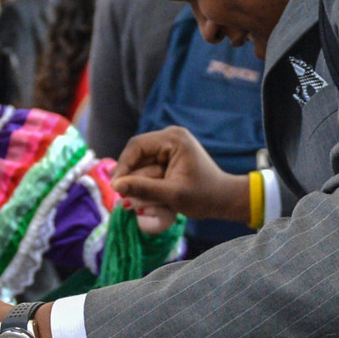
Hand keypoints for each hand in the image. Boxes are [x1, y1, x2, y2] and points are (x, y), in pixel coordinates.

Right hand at [114, 125, 248, 223]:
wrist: (223, 200)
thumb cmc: (203, 197)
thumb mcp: (172, 194)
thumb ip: (143, 189)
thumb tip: (115, 185)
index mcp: (173, 138)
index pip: (137, 146)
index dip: (123, 165)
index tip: (116, 186)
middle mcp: (169, 137)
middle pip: (137, 154)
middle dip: (131, 177)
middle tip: (125, 198)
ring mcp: (169, 146)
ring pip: (140, 163)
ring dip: (139, 182)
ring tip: (142, 201)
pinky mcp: (168, 157)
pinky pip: (148, 168)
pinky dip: (146, 183)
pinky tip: (150, 197)